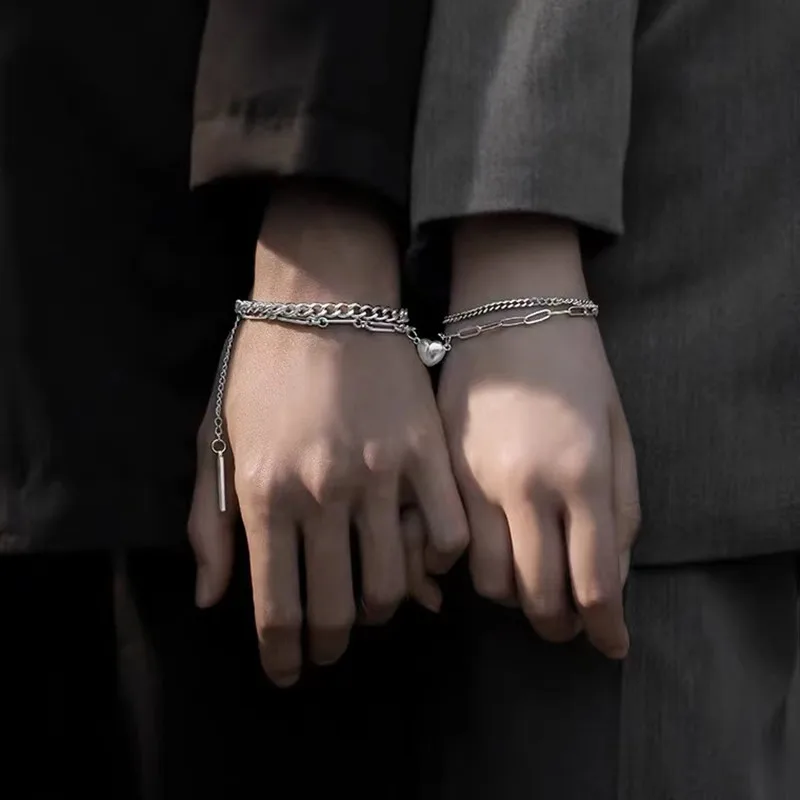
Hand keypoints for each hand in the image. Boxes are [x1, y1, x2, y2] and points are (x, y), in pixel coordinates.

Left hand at [188, 185, 466, 684]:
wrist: (324, 297)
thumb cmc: (262, 371)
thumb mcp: (214, 440)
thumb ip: (208, 524)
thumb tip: (212, 599)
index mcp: (263, 493)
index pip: (275, 606)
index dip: (281, 653)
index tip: (288, 671)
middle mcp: (322, 494)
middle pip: (336, 607)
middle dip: (330, 644)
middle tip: (329, 649)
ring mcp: (380, 474)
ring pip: (394, 583)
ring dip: (383, 611)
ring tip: (373, 606)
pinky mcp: (425, 452)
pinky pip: (447, 532)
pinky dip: (439, 561)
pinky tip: (423, 559)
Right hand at [438, 216, 639, 657]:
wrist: (508, 305)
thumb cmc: (575, 367)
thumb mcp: (618, 433)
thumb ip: (622, 510)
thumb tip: (609, 580)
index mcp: (580, 475)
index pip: (592, 583)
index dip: (603, 626)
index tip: (608, 643)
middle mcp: (522, 486)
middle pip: (534, 593)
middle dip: (555, 621)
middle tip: (565, 618)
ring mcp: (471, 478)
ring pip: (484, 578)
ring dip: (510, 594)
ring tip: (525, 577)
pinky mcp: (436, 467)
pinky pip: (444, 542)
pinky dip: (464, 563)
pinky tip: (481, 549)